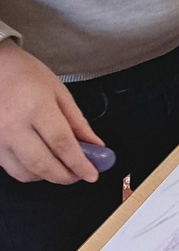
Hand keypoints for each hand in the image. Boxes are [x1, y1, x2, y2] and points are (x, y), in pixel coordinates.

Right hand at [0, 42, 104, 184]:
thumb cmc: (25, 74)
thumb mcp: (59, 92)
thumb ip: (77, 122)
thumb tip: (95, 147)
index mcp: (35, 107)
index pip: (62, 144)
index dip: (80, 163)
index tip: (92, 174)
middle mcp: (13, 126)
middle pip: (43, 165)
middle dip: (65, 176)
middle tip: (79, 174)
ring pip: (25, 173)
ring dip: (47, 176)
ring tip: (60, 165)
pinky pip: (11, 169)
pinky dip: (29, 171)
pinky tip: (40, 160)